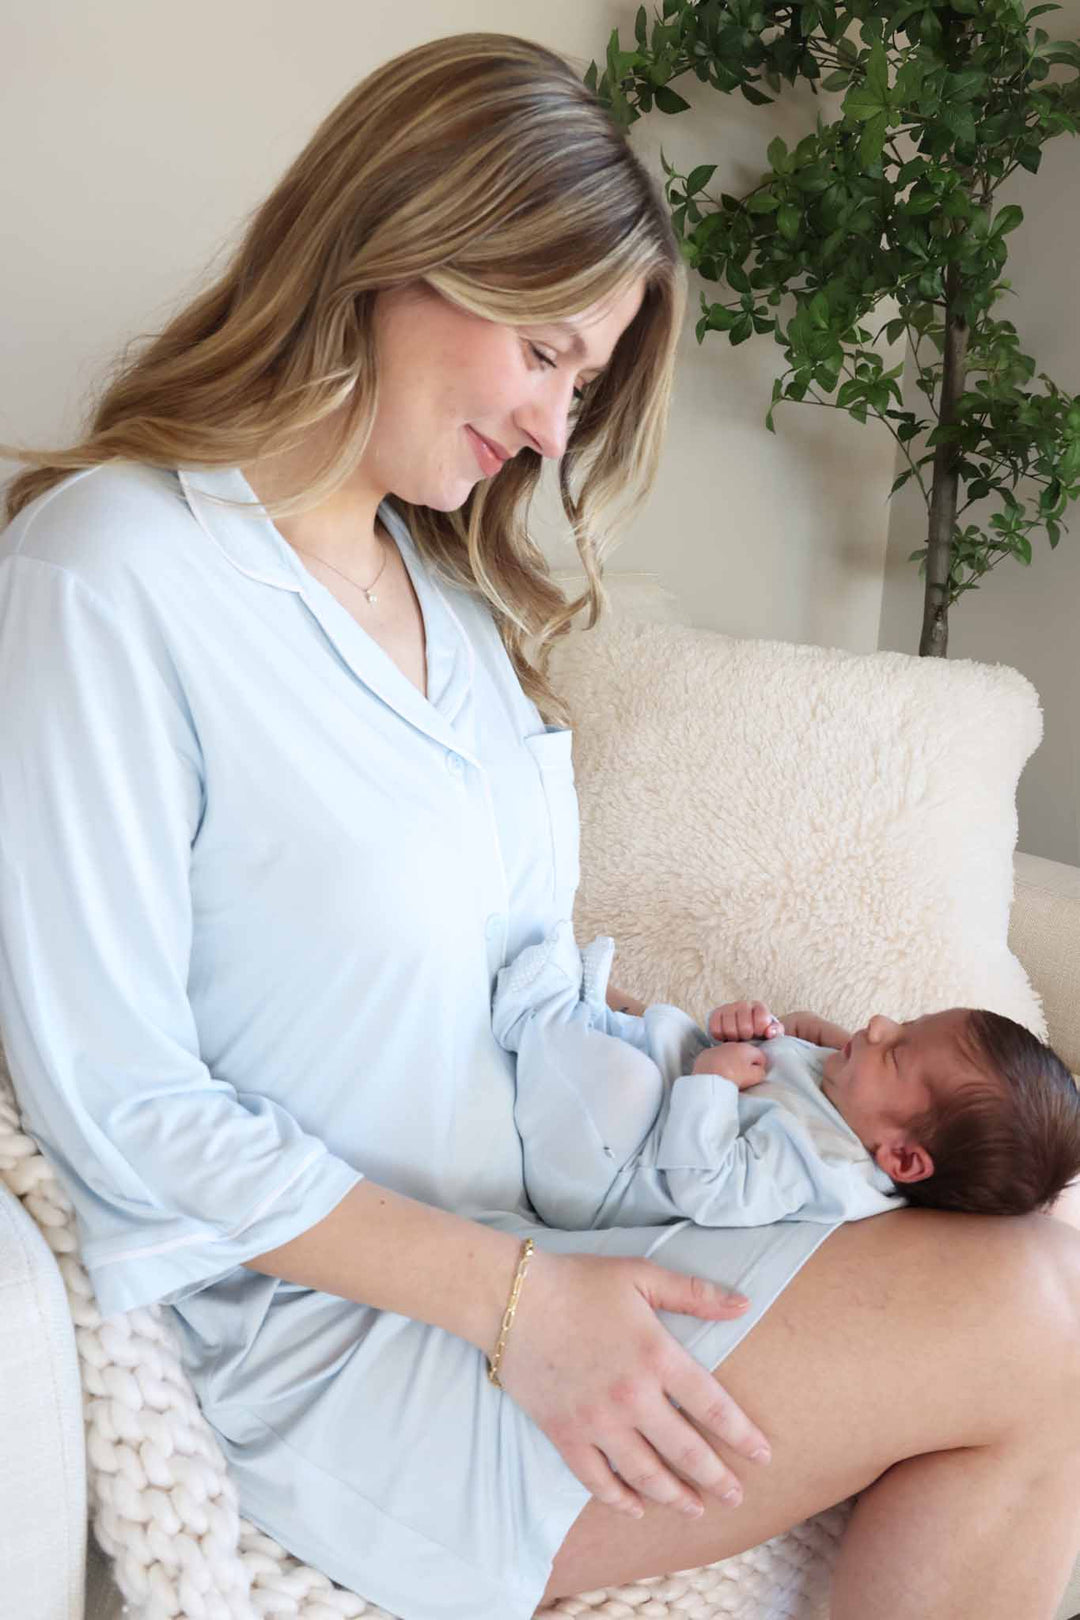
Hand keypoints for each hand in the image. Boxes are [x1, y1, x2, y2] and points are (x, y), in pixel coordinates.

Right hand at [498, 1250, 770, 1518]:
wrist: (513, 1298)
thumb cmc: (580, 1282)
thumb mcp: (641, 1275)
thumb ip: (694, 1293)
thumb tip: (743, 1304)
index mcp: (657, 1355)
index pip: (713, 1406)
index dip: (742, 1435)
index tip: (763, 1455)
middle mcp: (632, 1397)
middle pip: (686, 1451)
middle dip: (717, 1479)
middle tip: (736, 1497)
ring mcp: (597, 1421)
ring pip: (646, 1475)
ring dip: (675, 1496)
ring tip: (695, 1508)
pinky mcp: (565, 1434)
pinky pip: (597, 1480)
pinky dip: (620, 1499)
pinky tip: (637, 1507)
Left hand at [692, 1041, 765, 1089]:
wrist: (710, 1081)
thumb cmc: (734, 1078)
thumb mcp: (755, 1077)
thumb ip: (760, 1071)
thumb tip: (759, 1069)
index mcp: (746, 1048)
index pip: (760, 1056)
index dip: (759, 1067)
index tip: (754, 1076)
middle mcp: (731, 1044)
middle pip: (743, 1053)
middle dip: (744, 1063)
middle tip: (741, 1077)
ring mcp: (717, 1048)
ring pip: (728, 1054)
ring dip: (730, 1062)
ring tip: (728, 1075)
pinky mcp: (705, 1054)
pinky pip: (715, 1058)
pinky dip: (717, 1064)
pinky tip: (716, 1073)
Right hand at [708, 1000, 783, 1042]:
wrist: (740, 1030)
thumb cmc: (758, 1033)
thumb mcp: (771, 1032)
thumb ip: (775, 1031)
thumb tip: (769, 1032)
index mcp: (759, 1007)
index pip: (761, 1019)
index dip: (759, 1031)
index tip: (758, 1034)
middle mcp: (743, 1004)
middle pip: (745, 1027)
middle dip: (746, 1036)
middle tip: (746, 1038)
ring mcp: (728, 1007)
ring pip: (729, 1029)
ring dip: (733, 1038)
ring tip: (736, 1038)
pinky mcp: (715, 1013)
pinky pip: (716, 1029)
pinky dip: (721, 1037)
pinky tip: (726, 1037)